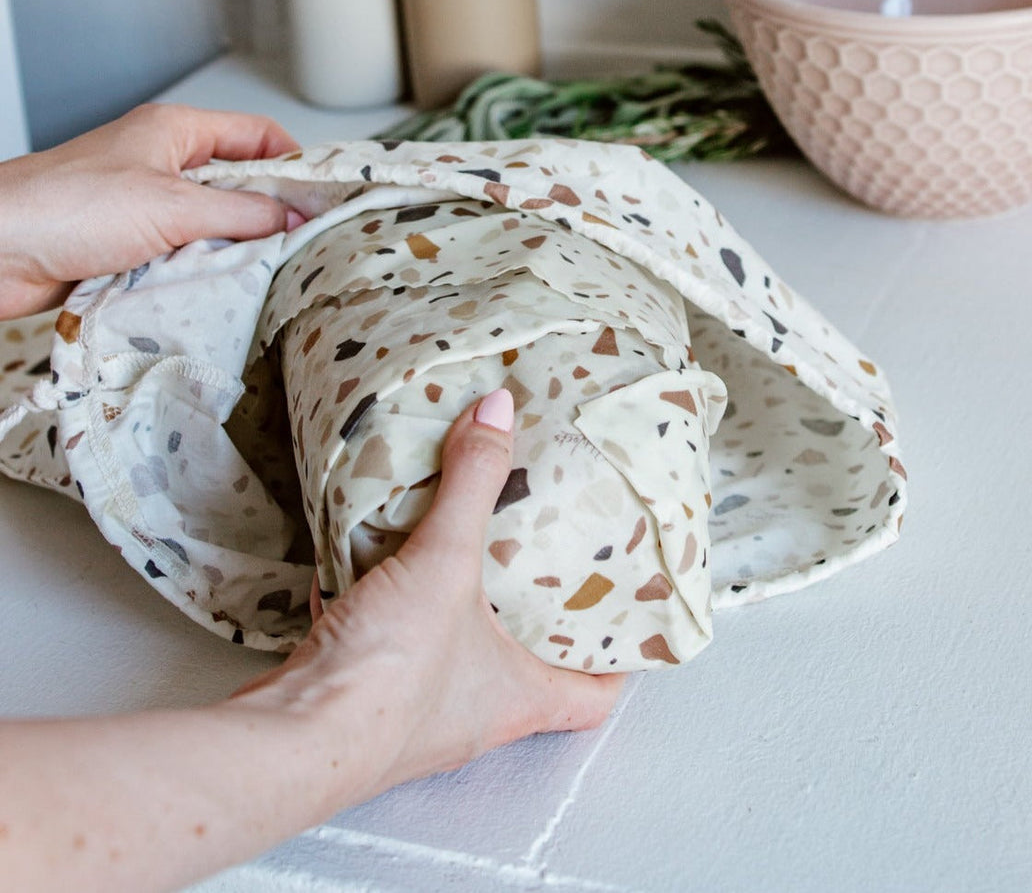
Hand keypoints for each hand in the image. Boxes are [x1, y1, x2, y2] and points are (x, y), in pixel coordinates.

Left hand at [0, 103, 301, 319]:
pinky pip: (187, 260)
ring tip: (253, 271)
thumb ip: (242, 213)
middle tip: (298, 243)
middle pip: (241, 186)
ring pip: (216, 229)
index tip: (324, 197)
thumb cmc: (66, 206)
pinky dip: (201, 275)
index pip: (258, 135)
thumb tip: (294, 219)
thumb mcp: (173, 206)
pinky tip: (213, 290)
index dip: (295, 162)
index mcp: (176, 132)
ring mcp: (148, 207)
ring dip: (231, 252)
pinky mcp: (133, 247)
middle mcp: (164, 165)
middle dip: (267, 216)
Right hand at [232, 390, 624, 795]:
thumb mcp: (445, 562)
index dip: (615, 663)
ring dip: (461, 613)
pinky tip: (378, 568)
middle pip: (527, 675)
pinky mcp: (364, 703)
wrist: (290, 739)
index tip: (621, 619)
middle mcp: (476, 719)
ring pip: (456, 660)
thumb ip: (474, 482)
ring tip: (467, 555)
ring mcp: (417, 719)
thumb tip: (499, 412)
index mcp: (520, 698)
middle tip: (541, 564)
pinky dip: (392, 614)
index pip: (594, 698)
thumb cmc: (390, 675)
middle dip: (534, 621)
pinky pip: (392, 651)